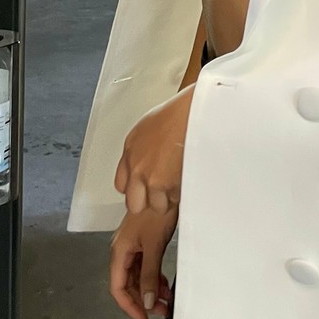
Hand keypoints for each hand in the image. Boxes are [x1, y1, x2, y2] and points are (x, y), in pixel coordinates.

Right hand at [109, 205, 178, 318]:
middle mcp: (123, 249)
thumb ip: (149, 275)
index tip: (143, 318)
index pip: (118, 288)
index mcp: (120, 251)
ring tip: (165, 300)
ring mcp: (133, 245)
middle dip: (143, 300)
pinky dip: (154, 278)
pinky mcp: (143, 241)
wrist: (165, 190)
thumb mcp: (154, 247)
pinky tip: (163, 284)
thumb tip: (147, 300)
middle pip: (128, 284)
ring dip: (150, 290)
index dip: (130, 306)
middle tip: (160, 310)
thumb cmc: (156, 211)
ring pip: (138, 276)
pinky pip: (145, 266)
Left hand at [114, 86, 194, 215]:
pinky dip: (183, 193)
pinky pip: (177, 200)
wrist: (196, 113)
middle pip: (135, 204)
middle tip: (161, 191)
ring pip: (159, 205)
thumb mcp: (149, 126)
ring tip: (180, 179)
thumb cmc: (179, 113)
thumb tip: (144, 158)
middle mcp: (139, 169)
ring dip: (169, 197)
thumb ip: (140, 149)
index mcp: (130, 151)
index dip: (135, 188)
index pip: (121, 186)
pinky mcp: (172, 187)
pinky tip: (188, 176)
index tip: (144, 186)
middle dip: (148, 200)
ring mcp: (155, 180)